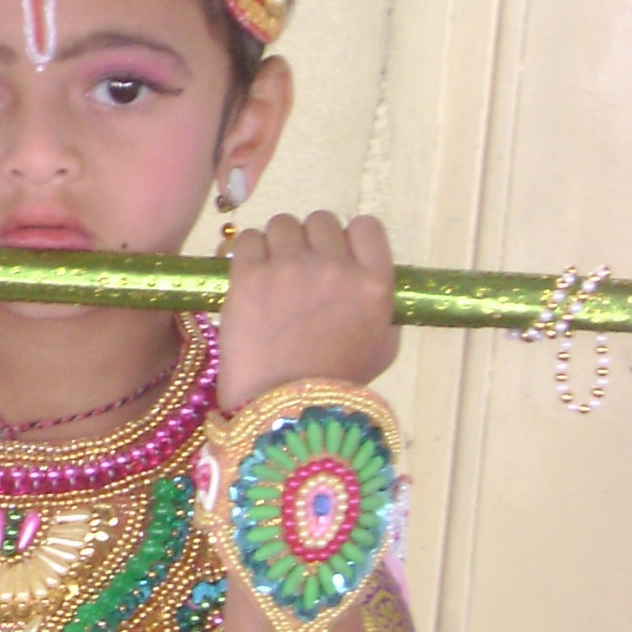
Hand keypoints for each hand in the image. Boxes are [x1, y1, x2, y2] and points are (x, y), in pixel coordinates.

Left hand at [216, 212, 397, 414]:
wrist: (282, 410)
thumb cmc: (335, 386)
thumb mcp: (382, 349)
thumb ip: (385, 309)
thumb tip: (373, 283)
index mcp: (374, 282)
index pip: (365, 226)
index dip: (346, 239)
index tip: (333, 259)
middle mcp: (336, 267)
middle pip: (320, 221)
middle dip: (308, 243)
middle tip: (296, 274)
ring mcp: (291, 268)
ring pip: (282, 224)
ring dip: (276, 245)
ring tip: (270, 278)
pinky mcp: (250, 276)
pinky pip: (247, 240)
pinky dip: (247, 254)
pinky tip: (248, 278)